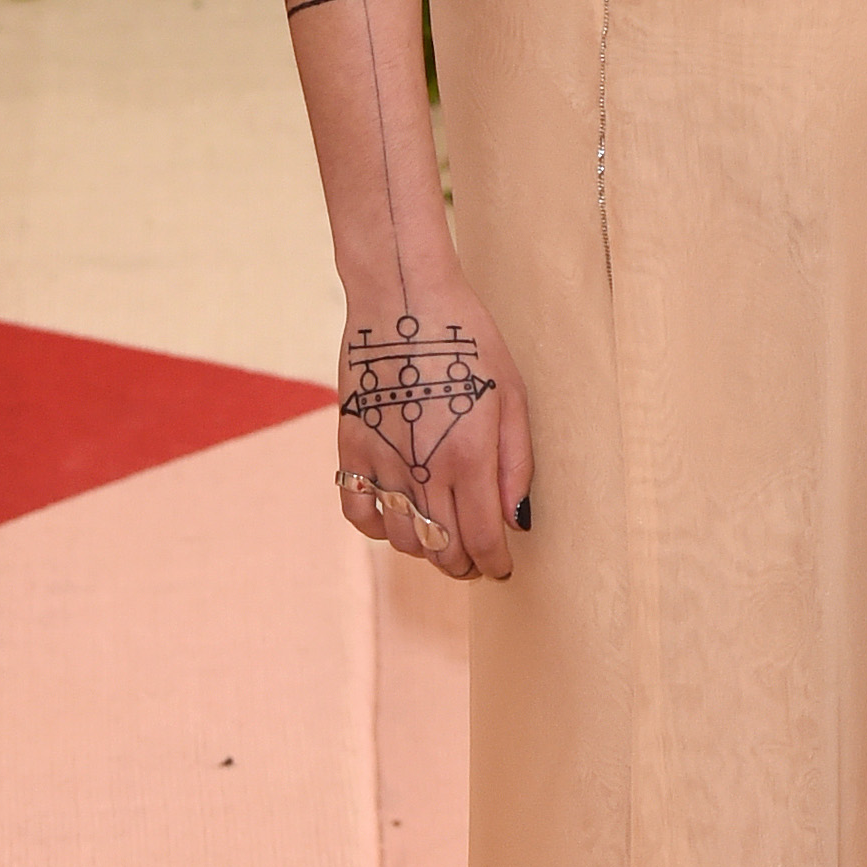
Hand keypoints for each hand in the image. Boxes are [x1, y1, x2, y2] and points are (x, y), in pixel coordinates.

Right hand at [334, 291, 534, 580]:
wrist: (403, 298)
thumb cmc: (467, 340)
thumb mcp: (512, 395)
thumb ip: (515, 463)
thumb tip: (515, 519)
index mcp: (470, 456)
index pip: (481, 539)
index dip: (494, 564)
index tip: (501, 568)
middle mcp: (423, 467)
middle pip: (441, 547)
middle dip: (463, 563)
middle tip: (476, 559)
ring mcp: (382, 459)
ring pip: (402, 538)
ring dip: (426, 547)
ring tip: (443, 536)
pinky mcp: (351, 446)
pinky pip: (358, 511)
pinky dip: (378, 526)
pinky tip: (398, 516)